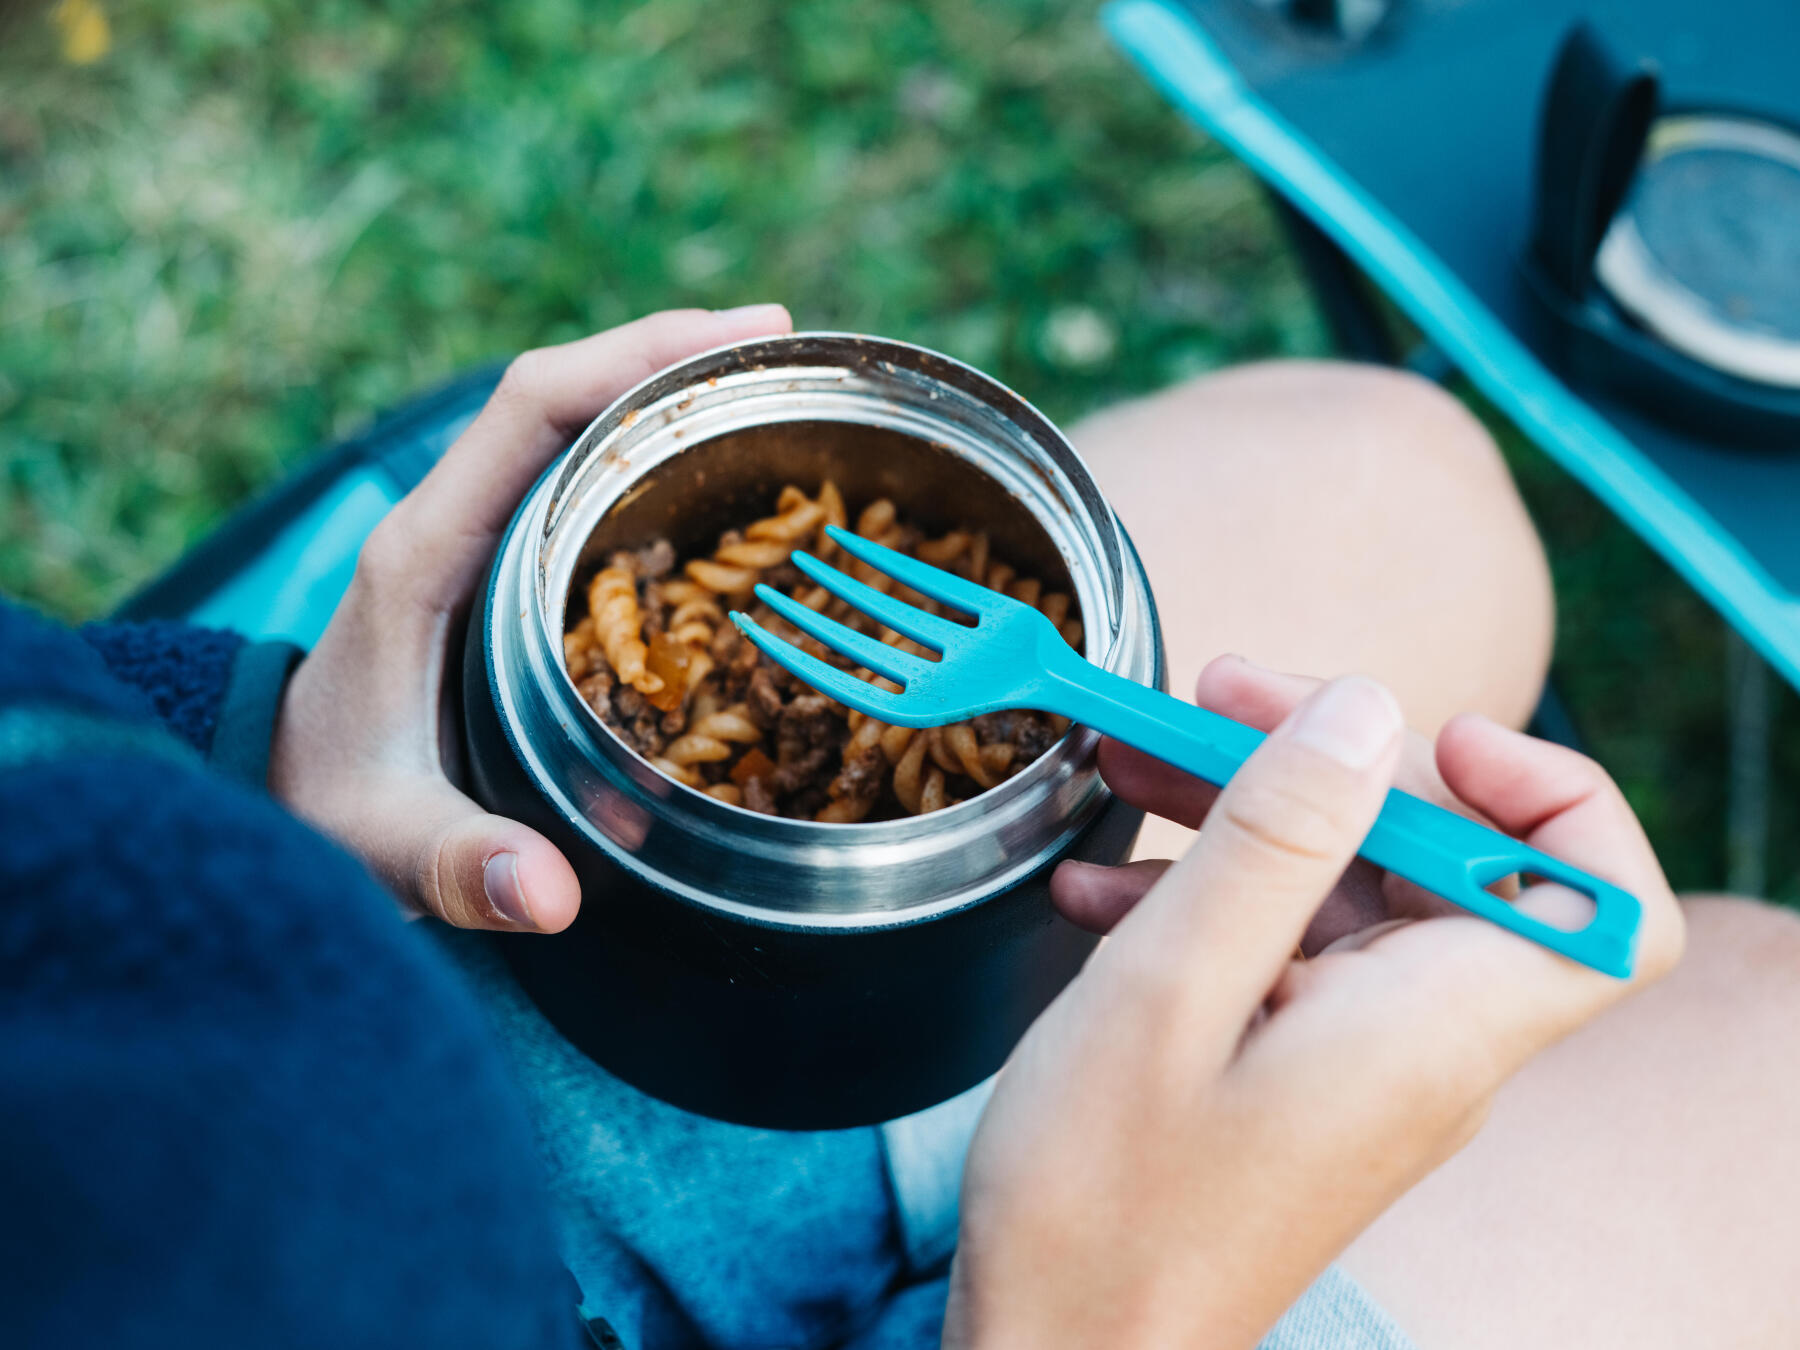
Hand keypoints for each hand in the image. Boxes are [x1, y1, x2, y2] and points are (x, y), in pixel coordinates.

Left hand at [269, 306, 792, 931]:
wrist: (276, 800)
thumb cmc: (327, 810)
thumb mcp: (386, 843)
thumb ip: (462, 865)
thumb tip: (555, 897)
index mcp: (425, 551)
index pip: (528, 409)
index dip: (630, 358)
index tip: (732, 338)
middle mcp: (451, 523)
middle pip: (565, 395)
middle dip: (674, 357)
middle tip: (788, 351)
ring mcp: (476, 540)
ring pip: (576, 430)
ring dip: (669, 397)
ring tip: (776, 391)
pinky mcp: (499, 570)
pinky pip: (582, 483)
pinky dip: (656, 457)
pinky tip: (727, 476)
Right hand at [944, 661, 1683, 1348]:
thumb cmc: (1106, 1205)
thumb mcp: (1169, 989)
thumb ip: (1276, 839)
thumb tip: (1363, 709)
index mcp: (1430, 1027)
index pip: (1603, 898)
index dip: (1549, 794)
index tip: (1426, 740)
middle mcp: (1423, 1044)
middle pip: (1441, 859)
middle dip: (1327, 759)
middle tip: (1208, 699)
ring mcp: (1361, 1062)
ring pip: (1346, 892)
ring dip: (1245, 814)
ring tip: (1131, 767)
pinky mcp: (1300, 1076)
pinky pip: (1286, 951)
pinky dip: (1209, 895)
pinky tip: (1104, 886)